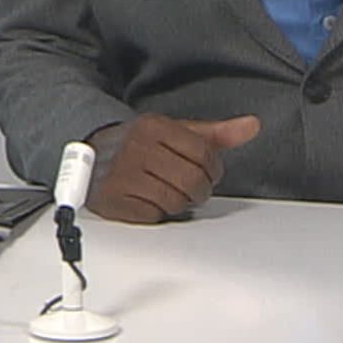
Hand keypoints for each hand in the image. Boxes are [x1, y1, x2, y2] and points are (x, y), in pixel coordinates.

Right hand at [84, 113, 260, 222]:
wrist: (89, 154)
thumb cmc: (138, 145)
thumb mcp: (175, 132)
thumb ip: (214, 133)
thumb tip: (252, 126)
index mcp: (154, 127)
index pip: (204, 154)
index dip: (212, 169)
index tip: (207, 172)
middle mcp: (137, 147)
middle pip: (192, 181)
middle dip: (199, 190)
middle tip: (191, 188)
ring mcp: (123, 174)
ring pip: (175, 201)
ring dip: (179, 203)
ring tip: (169, 192)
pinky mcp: (114, 199)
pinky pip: (153, 216)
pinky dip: (157, 213)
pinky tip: (150, 200)